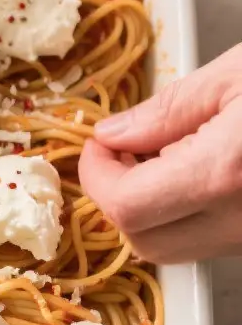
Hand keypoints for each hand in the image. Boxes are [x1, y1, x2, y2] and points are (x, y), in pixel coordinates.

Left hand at [79, 46, 241, 262]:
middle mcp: (238, 221)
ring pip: (172, 250)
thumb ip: (169, 109)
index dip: (97, 175)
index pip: (126, 205)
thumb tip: (115, 134)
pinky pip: (205, 243)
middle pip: (142, 240)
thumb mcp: (236, 74)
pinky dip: (184, 217)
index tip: (98, 146)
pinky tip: (194, 175)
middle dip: (118, 197)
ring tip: (163, 158)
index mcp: (223, 172)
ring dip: (150, 211)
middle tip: (124, 151)